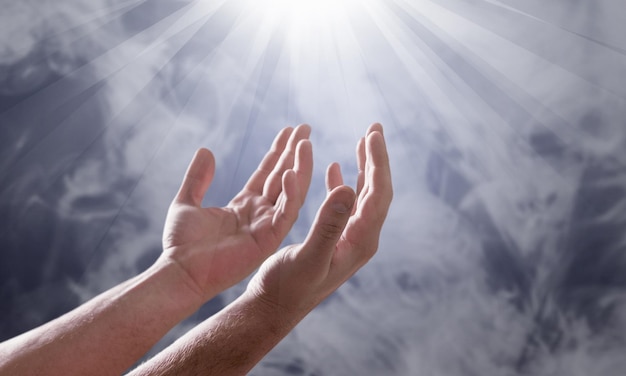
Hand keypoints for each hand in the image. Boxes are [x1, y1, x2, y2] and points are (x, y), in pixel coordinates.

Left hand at [159, 125, 312, 299]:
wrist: (180, 271)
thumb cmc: (181, 244)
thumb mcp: (186, 202)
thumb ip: (197, 178)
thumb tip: (206, 150)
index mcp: (243, 206)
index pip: (267, 174)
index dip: (278, 152)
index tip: (290, 131)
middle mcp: (259, 215)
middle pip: (282, 178)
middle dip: (294, 153)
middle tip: (305, 128)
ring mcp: (266, 227)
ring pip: (290, 192)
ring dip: (300, 167)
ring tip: (305, 143)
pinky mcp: (268, 240)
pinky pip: (285, 214)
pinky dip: (291, 194)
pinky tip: (291, 172)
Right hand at [246, 123, 392, 317]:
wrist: (274, 308)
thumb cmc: (288, 288)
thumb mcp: (308, 256)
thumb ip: (328, 224)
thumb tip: (348, 188)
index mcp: (360, 241)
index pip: (378, 194)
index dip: (377, 162)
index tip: (372, 133)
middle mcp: (361, 239)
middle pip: (377, 191)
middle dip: (376, 158)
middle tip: (374, 128)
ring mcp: (349, 238)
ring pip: (363, 196)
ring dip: (364, 167)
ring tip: (363, 141)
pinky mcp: (335, 238)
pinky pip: (346, 205)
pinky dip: (343, 183)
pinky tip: (335, 170)